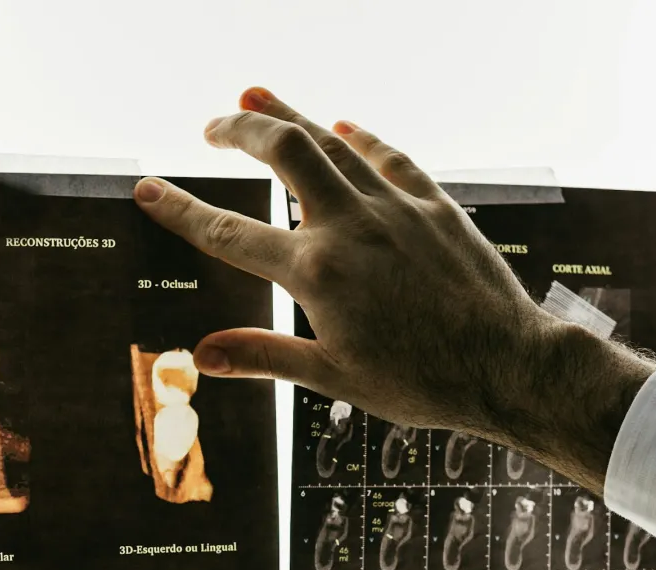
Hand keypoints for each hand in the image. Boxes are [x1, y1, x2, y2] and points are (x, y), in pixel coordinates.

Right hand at [134, 88, 655, 490]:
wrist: (509, 366)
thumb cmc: (423, 385)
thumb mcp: (336, 379)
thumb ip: (266, 356)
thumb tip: (200, 356)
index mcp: (316, 274)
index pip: (229, 232)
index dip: (180, 209)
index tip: (146, 188)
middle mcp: (351, 227)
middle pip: (281, 151)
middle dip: (237, 128)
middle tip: (211, 125)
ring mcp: (396, 209)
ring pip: (332, 141)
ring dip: (290, 115)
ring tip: (255, 98)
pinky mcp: (437, 206)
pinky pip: (391, 157)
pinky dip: (362, 138)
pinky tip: (345, 126)